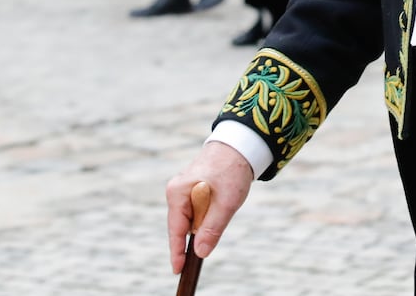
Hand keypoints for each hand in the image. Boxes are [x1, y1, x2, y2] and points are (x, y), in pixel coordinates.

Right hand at [166, 141, 253, 272]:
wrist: (240, 145)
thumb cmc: (232, 170)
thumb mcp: (226, 202)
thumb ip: (212, 228)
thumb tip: (200, 253)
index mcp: (178, 192)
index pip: (175, 230)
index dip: (177, 252)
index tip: (178, 270)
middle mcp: (176, 191)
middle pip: (184, 225)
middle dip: (199, 231)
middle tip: (221, 214)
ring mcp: (183, 189)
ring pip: (193, 218)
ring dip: (207, 219)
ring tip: (224, 200)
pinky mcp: (192, 188)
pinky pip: (198, 210)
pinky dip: (209, 212)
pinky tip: (221, 200)